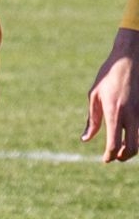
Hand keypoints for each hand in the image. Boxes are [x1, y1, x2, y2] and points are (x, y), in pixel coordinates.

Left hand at [83, 27, 138, 161]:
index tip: (105, 159)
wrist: (130, 58)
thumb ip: (93, 120)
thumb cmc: (108, 76)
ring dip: (133, 148)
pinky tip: (131, 136)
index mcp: (114, 113)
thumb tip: (86, 139)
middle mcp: (131, 115)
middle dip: (124, 156)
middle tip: (115, 157)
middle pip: (132, 148)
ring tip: (122, 149)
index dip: (110, 156)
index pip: (114, 144)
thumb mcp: (94, 96)